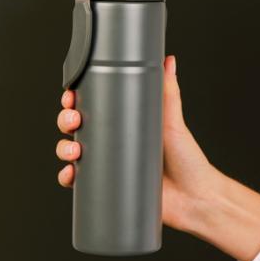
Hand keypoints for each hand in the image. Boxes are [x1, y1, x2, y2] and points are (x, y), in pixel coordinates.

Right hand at [55, 55, 259, 260]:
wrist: (195, 199)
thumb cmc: (188, 160)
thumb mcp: (174, 122)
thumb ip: (168, 91)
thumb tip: (168, 61)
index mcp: (125, 123)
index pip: (93, 106)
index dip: (76, 99)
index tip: (72, 94)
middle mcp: (113, 143)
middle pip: (76, 126)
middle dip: (66, 120)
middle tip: (74, 119)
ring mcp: (108, 165)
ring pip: (72, 152)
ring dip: (63, 147)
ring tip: (74, 149)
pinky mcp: (107, 187)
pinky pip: (78, 183)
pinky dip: (68, 177)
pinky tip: (71, 174)